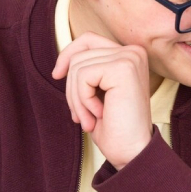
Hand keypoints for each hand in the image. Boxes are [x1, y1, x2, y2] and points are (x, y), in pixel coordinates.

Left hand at [51, 32, 154, 169]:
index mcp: (130, 55)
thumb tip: (63, 63)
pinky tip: (98, 114)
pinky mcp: (123, 68)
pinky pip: (83, 76)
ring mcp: (130, 58)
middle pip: (79, 55)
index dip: (67, 55)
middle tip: (81, 116)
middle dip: (72, 88)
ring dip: (77, 99)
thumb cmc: (114, 127)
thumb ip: (88, 71)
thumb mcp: (97, 93)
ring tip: (90, 118)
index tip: (56, 75)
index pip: (88, 40)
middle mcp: (133, 52)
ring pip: (78, 67)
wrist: (131, 151)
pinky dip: (83, 100)